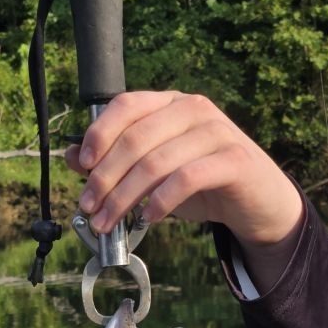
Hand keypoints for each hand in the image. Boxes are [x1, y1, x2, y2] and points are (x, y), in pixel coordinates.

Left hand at [65, 91, 303, 249]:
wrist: (256, 200)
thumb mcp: (152, 171)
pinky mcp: (234, 159)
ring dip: (123, 198)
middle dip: (104, 178)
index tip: (81, 166)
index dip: (99, 134)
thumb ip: (115, 161)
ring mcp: (216, 131)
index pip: (126, 105)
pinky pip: (186, 178)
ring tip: (107, 223)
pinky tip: (148, 219)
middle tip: (88, 208)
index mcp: (169, 104)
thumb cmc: (198, 183)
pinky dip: (160, 201)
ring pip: (155, 162)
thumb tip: (70, 156)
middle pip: (135, 139)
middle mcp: (193, 109)